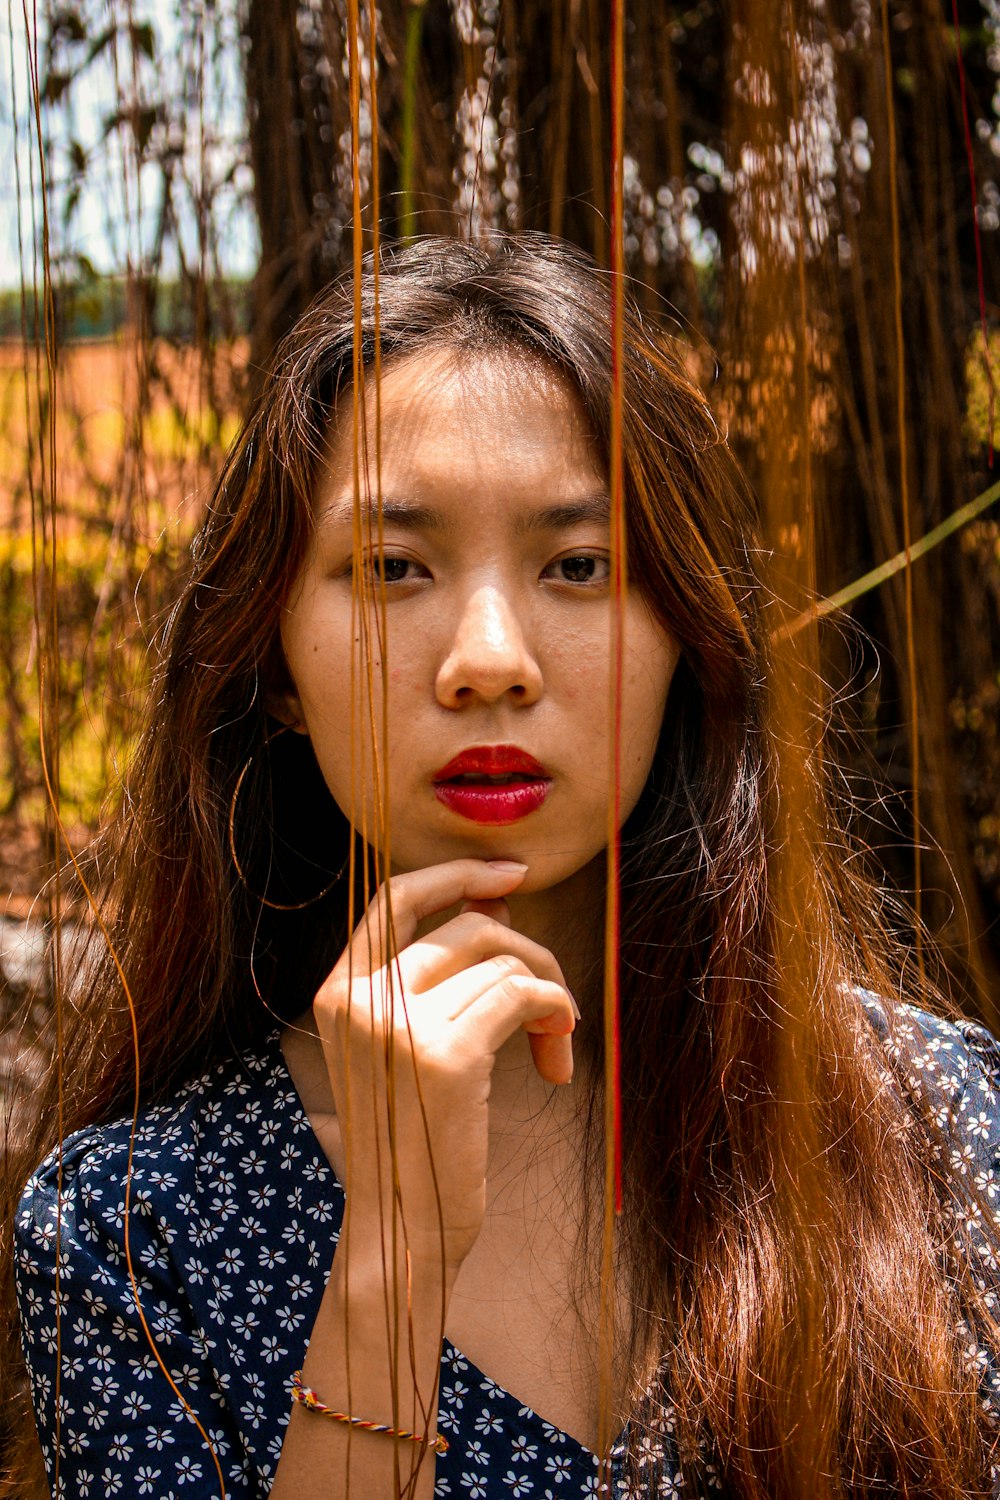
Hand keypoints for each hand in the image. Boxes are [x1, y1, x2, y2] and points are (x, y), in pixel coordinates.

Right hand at [314, 859, 576, 1274]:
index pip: (396, 897)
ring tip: (553, 1046)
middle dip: (527, 952)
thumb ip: (438, 976)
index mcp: (336, 993)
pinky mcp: (447, 1056)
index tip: (512, 873)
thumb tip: (495, 901)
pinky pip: (523, 995)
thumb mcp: (405, 1049)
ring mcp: (399, 1026)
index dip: (458, 873)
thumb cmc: (411, 1142)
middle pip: (468, 926)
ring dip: (548, 995)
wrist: (400, 1231)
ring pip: (503, 961)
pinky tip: (558, 1059)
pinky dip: (557, 1013)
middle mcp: (358, 1000)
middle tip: (552, 1001)